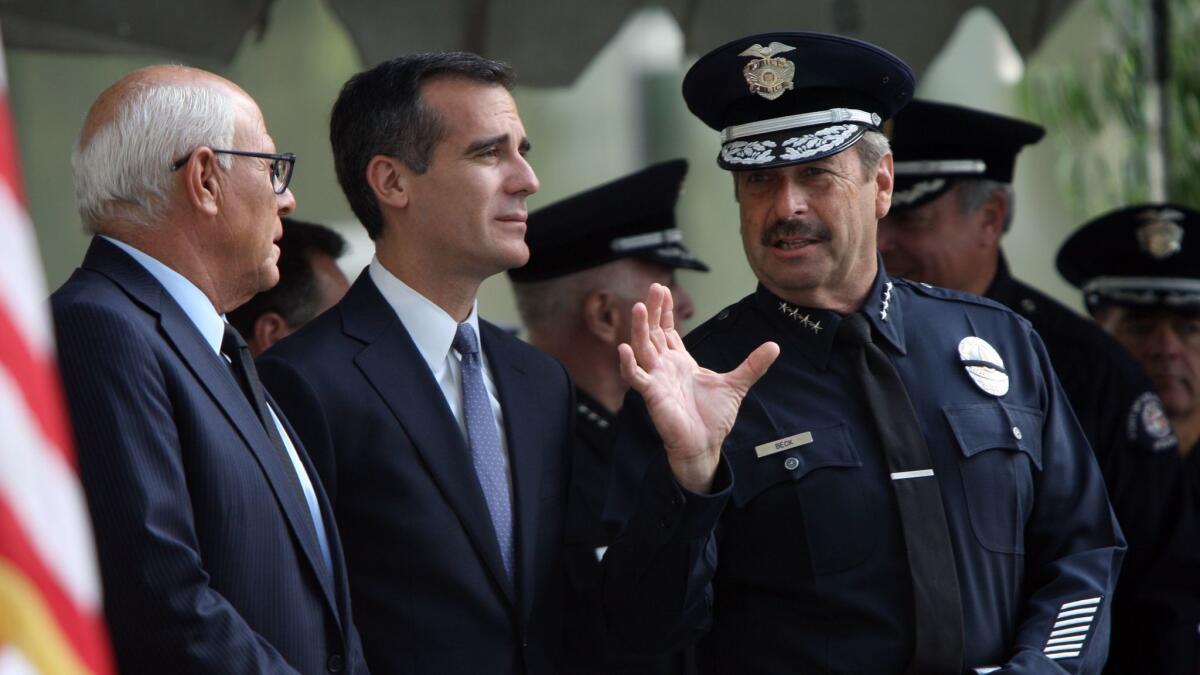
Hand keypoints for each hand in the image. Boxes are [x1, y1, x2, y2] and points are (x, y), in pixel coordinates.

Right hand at [618, 284, 778, 492]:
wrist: (705, 444)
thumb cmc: (713, 417)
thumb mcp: (736, 384)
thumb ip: (753, 365)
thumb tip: (775, 346)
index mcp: (680, 362)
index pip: (668, 330)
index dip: (665, 311)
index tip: (664, 290)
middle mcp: (665, 367)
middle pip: (654, 333)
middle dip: (653, 310)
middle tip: (655, 287)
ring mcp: (657, 379)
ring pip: (643, 348)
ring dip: (639, 329)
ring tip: (638, 308)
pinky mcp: (652, 395)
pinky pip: (636, 377)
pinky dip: (628, 364)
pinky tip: (625, 348)